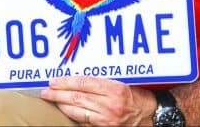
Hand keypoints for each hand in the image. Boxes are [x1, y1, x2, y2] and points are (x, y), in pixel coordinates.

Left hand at [40, 76, 155, 125]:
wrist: (153, 115)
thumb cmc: (138, 96)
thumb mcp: (122, 82)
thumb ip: (102, 81)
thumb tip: (78, 78)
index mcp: (114, 89)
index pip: (83, 83)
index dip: (66, 82)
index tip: (54, 80)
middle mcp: (109, 105)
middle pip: (77, 97)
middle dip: (58, 93)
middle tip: (46, 91)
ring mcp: (107, 119)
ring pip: (77, 111)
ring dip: (62, 105)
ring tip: (52, 99)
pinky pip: (84, 122)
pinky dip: (73, 115)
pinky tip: (65, 110)